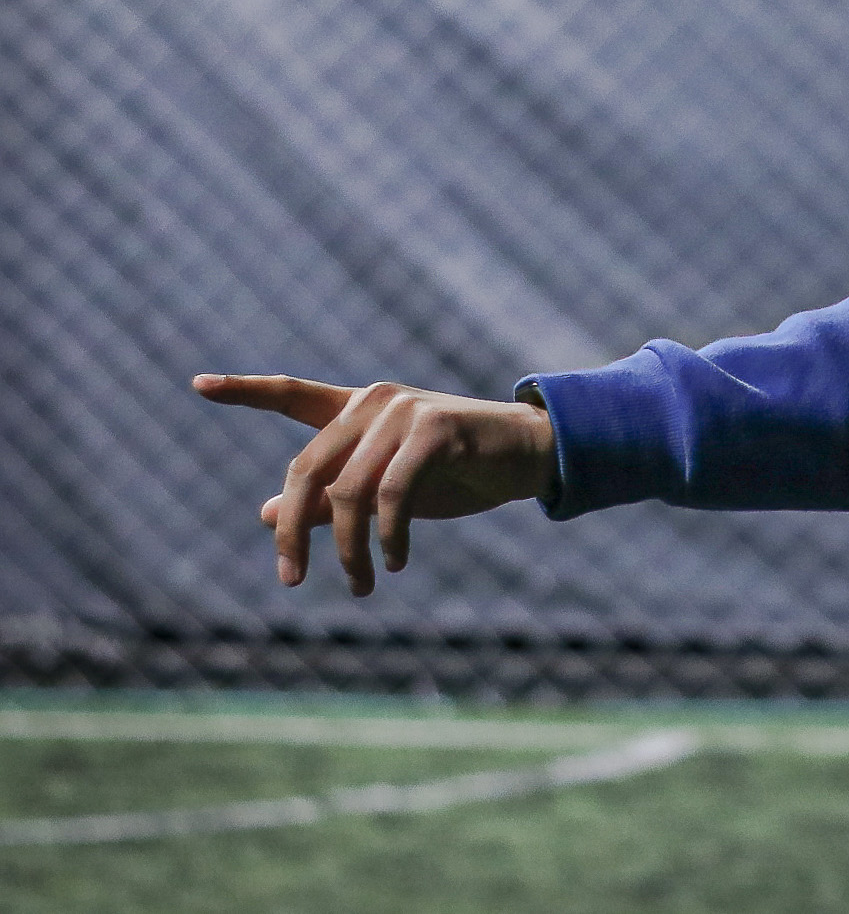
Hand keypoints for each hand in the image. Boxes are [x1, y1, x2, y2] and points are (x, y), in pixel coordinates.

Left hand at [192, 373, 557, 596]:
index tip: (197, 385)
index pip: (292, 394)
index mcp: (357, 408)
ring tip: (361, 585)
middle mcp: (374, 402)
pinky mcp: (436, 430)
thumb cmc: (458, 472)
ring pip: (349, 492)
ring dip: (350, 549)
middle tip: (291, 580)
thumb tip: (263, 516)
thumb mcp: (386, 488)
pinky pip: (393, 494)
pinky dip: (388, 536)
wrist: (530, 456)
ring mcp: (404, 412)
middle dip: (293, 532)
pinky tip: (394, 562)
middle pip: (306, 470)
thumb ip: (328, 499)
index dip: (244, 391)